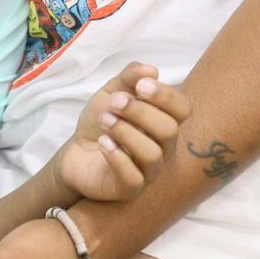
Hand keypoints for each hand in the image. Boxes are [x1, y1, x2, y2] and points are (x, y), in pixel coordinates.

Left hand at [55, 62, 190, 201]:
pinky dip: (117, 156)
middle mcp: (163, 147)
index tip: (140, 86)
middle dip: (139, 111)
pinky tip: (103, 144)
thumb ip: (129, 78)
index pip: (183, 109)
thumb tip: (152, 70)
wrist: (76, 153)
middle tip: (114, 103)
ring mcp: (149, 171)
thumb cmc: (102, 122)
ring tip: (104, 122)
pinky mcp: (130, 189)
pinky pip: (134, 177)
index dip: (166, 96)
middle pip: (169, 130)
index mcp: (163, 120)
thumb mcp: (111, 92)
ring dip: (125, 132)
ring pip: (153, 154)